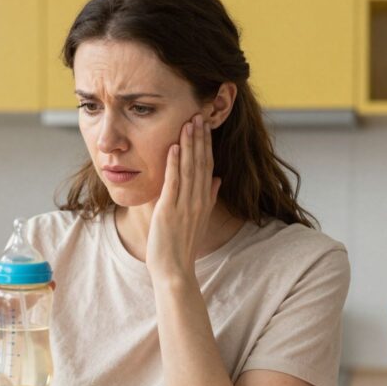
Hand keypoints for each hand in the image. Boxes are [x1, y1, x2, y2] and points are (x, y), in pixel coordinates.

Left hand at [146, 113, 221, 279]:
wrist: (175, 270)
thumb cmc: (183, 246)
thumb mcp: (199, 220)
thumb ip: (209, 198)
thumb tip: (217, 179)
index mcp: (204, 200)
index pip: (207, 166)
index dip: (206, 144)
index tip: (205, 125)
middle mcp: (197, 200)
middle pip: (201, 163)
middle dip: (199, 138)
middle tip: (198, 114)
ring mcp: (184, 205)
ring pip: (189, 169)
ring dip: (188, 145)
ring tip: (187, 124)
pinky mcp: (169, 211)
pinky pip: (173, 184)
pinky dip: (173, 165)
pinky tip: (172, 148)